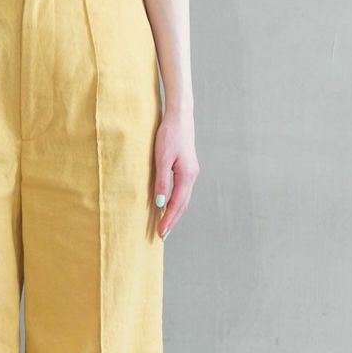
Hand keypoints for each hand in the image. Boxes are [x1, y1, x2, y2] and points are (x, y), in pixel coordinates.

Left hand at [151, 111, 199, 239]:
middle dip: (172, 221)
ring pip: (183, 199)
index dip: (168, 219)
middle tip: (162, 235)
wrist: (180, 117)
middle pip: (182, 205)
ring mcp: (191, 173)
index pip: (177, 204)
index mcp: (187, 175)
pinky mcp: (187, 169)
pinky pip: (182, 191)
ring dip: (174, 213)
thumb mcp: (162, 158)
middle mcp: (191, 176)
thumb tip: (159, 204)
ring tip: (164, 225)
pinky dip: (175, 203)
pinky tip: (168, 207)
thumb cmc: (169, 135)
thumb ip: (161, 181)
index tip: (161, 232)